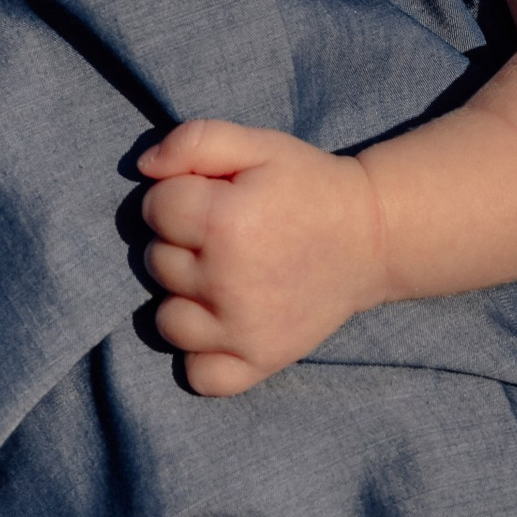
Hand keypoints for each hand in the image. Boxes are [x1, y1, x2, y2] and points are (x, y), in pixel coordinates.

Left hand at [136, 115, 393, 395]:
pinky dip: (203, 355)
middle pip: (156, 262)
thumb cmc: (309, 186)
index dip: (180, 194)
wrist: (373, 238)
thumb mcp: (260, 145)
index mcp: (224, 222)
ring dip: (186, 297)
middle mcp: (226, 282)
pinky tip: (223, 326)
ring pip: (167, 319)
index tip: (214, 196)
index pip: (155, 207)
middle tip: (228, 234)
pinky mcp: (258, 361)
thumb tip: (143, 167)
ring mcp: (241, 329)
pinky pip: (198, 375)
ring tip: (225, 277)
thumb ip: (196, 141)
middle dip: (182, 242)